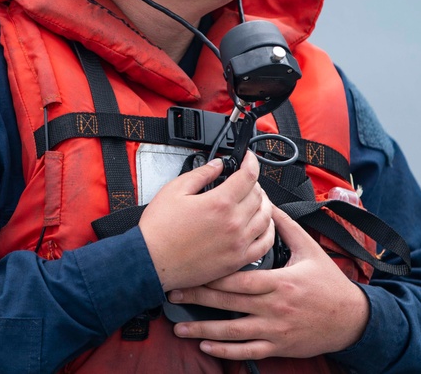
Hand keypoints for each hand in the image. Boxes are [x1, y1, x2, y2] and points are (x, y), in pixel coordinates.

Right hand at [139, 152, 274, 290]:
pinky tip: (263, 224)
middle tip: (244, 178)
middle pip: (258, 195)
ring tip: (255, 198)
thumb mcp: (174, 190)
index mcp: (219, 203)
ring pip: (266, 217)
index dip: (250, 161)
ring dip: (264, 203)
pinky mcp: (237, 261)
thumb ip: (201, 174)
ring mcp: (238, 244)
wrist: (152, 262)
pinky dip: (269, 230)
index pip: (248, 176)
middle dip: (253, 181)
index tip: (248, 158)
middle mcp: (233, 224)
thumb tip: (217, 165)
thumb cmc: (159, 230)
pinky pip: (265, 244)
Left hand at [167, 205, 369, 358]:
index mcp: (281, 282)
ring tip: (180, 328)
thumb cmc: (329, 283)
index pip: (240, 280)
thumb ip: (285, 226)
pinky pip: (248, 351)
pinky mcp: (278, 346)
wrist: (351, 318)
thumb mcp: (310, 249)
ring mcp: (275, 329)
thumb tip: (266, 204)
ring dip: (204, 331)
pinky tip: (207, 346)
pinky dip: (226, 351)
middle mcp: (275, 307)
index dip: (213, 277)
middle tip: (174, 294)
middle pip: (229, 304)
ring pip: (234, 332)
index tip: (192, 270)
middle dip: (198, 299)